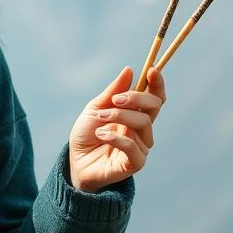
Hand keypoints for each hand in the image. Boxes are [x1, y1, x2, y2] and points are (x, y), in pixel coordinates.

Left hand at [67, 66, 166, 192]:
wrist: (75, 161)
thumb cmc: (86, 134)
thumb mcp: (95, 108)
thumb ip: (113, 92)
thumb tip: (129, 70)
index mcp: (135, 114)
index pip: (155, 97)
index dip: (157, 84)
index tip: (152, 70)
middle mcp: (142, 129)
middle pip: (154, 107)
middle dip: (137, 98)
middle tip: (116, 100)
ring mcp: (141, 146)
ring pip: (143, 123)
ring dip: (120, 116)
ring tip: (99, 119)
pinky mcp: (135, 163)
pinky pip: (133, 146)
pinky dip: (116, 137)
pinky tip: (101, 135)